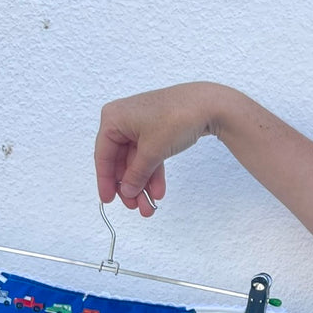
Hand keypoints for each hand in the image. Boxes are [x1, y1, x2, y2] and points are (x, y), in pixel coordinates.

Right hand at [94, 82, 223, 216]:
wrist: (209, 105)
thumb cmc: (176, 118)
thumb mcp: (152, 151)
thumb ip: (137, 173)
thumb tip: (127, 190)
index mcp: (113, 119)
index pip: (104, 155)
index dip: (106, 180)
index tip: (108, 200)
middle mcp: (123, 120)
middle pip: (121, 161)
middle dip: (130, 185)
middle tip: (136, 207)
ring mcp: (140, 125)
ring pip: (137, 161)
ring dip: (143, 183)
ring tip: (150, 206)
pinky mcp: (156, 130)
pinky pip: (150, 155)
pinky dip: (154, 172)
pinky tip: (158, 191)